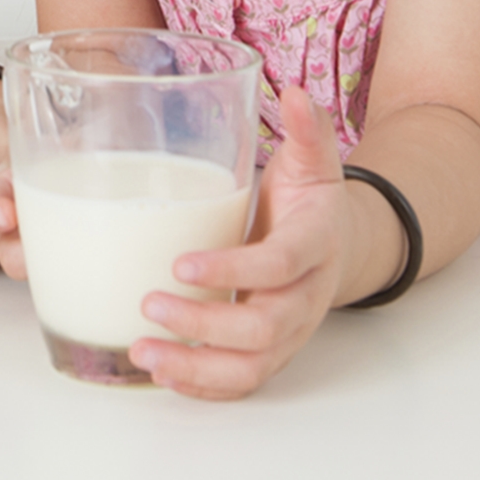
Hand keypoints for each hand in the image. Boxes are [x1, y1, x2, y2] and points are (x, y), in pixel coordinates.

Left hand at [131, 84, 355, 398]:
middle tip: (148, 304)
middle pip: (263, 329)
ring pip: (249, 366)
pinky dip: (202, 385)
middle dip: (203, 324)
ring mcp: (288, 332)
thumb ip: (307, 130)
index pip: (279, 265)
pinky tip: (160, 373)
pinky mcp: (267, 353)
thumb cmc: (310, 200)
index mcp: (314, 245)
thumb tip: (297, 93)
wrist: (337, 245)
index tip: (180, 265)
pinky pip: (241, 382)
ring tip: (142, 352)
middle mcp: (305, 298)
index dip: (233, 271)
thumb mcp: (313, 161)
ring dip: (196, 366)